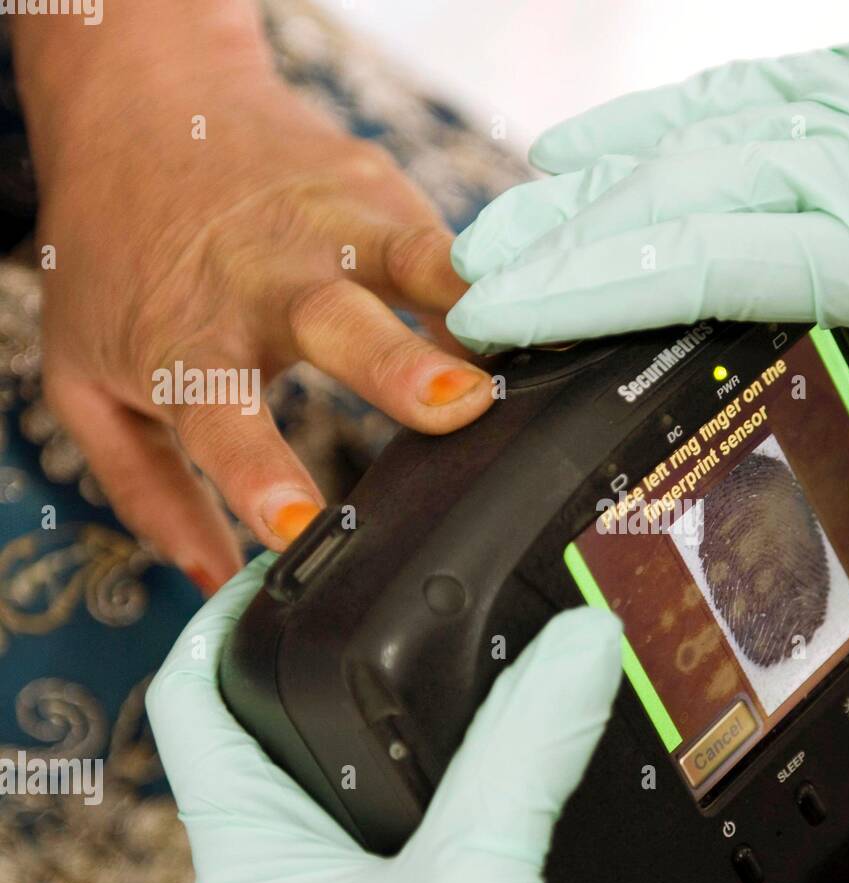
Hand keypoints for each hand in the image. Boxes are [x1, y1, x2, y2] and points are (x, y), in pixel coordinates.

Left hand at [17, 7, 492, 592]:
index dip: (262, 475)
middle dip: (398, 367)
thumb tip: (214, 582)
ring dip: (470, 306)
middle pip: (337, 325)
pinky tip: (534, 307)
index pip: (222, 418)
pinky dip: (493, 275)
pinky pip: (448, 239)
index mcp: (187, 341)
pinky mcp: (375, 189)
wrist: (139, 105)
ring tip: (526, 344)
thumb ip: (147, 490)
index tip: (302, 527)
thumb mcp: (87, 382)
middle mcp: (258, 282)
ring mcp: (326, 227)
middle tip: (453, 408)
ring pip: (411, 263)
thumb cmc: (118, 260)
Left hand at [145, 556, 621, 882]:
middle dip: (331, 657)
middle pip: (276, 733)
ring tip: (472, 665)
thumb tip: (578, 644)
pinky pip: (414, 842)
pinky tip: (516, 774)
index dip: (224, 609)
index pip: (193, 698)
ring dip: (403, 728)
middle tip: (408, 596)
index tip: (286, 552)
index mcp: (253, 859)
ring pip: (354, 791)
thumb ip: (524, 755)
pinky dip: (454, 789)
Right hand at [447, 0, 848, 608]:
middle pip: (654, 204)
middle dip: (549, 251)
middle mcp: (836, 164)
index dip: (578, 298)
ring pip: (673, 145)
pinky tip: (593, 147)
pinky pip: (722, 97)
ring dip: (578, 191)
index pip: (686, 267)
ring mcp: (840, 110)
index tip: (495, 321)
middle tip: (467, 295)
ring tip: (500, 231)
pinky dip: (646, 127)